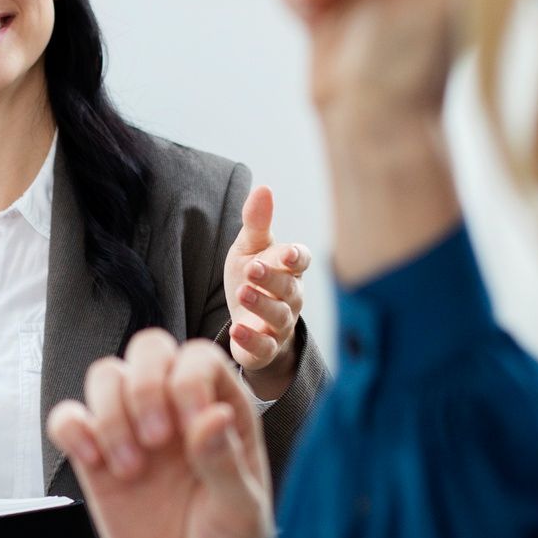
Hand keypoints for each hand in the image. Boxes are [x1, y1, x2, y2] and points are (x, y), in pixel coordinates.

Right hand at [46, 333, 273, 537]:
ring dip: (110, 413)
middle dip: (144, 386)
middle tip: (154, 441)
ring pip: (105, 376)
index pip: (199, 358)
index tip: (188, 431)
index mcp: (223, 411)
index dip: (187, 380)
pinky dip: (72, 430)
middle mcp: (177, 411)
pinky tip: (93, 462)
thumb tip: (211, 416)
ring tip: (129, 468)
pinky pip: (68, 419)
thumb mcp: (243, 515)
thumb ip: (226, 464)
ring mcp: (134, 433)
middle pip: (148, 349)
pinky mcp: (98, 461)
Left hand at [222, 186, 309, 399]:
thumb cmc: (253, 279)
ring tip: (243, 293)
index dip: (297, 258)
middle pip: (289, 289)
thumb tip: (263, 188)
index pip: (301, 261)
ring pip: (279, 317)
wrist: (246, 323)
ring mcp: (280, 325)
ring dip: (262, 305)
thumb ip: (256, 223)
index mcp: (290, 270)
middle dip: (273, 279)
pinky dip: (252, 340)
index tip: (287, 253)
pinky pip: (264, 347)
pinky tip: (236, 331)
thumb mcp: (249, 249)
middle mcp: (291, 298)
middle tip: (253, 269)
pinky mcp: (265, 349)